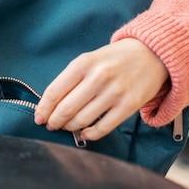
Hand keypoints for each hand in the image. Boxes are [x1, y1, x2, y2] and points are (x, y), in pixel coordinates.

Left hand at [34, 38, 168, 140]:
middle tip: (50, 125)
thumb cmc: (113, 58)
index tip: (38, 117)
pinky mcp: (128, 106)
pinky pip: (103, 127)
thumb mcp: (89, 59)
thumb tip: (52, 103)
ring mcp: (114, 93)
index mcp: (83, 63)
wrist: (150, 54)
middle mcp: (97, 77)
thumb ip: (72, 78)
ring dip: (70, 127)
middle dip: (54, 120)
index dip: (44, 108)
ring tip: (66, 127)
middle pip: (67, 108)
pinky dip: (90, 134)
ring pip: (83, 119)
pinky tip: (84, 133)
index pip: (55, 90)